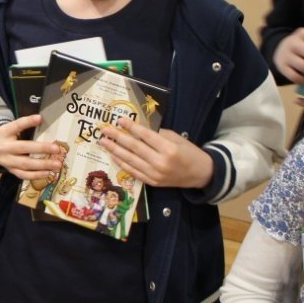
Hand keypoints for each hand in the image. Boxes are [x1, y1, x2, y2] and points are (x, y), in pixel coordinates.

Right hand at [0, 114, 65, 182]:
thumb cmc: (9, 136)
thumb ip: (25, 125)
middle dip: (41, 148)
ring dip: (43, 165)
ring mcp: (6, 161)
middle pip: (24, 148)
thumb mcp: (12, 128)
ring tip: (57, 164)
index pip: (16, 126)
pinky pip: (24, 175)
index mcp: (4, 133)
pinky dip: (36, 175)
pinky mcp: (10, 171)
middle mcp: (4, 147)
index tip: (40, 118)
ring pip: (25, 164)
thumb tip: (42, 120)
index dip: (28, 122)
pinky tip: (48, 173)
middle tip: (56, 149)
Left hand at [98, 117, 212, 189]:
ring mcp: (155, 174)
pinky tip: (113, 156)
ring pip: (131, 160)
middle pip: (135, 148)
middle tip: (105, 130)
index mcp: (169, 149)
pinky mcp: (152, 182)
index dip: (131, 128)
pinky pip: (133, 172)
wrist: (200, 174)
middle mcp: (160, 162)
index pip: (146, 136)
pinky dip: (122, 164)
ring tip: (103, 142)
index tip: (119, 120)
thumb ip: (158, 135)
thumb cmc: (189, 152)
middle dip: (118, 138)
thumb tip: (137, 129)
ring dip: (115, 151)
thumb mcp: (177, 138)